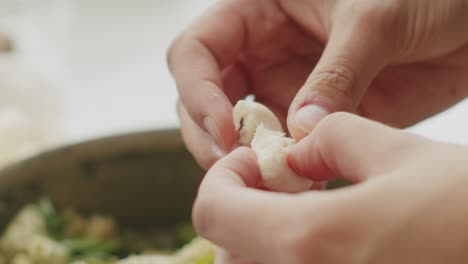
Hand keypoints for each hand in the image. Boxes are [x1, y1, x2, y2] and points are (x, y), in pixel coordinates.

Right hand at [168, 0, 467, 168]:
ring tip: (267, 184)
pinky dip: (284, 173)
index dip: (198, 92)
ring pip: (241, 132)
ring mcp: (286, 88)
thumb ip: (337, 73)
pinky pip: (285, 152)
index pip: (196, 51)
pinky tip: (297, 189)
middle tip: (238, 169)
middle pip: (206, 99)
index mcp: (259, 12)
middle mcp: (263, 53)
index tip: (225, 130)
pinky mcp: (315, 120)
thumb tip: (301, 130)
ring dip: (246, 160)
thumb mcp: (375, 19)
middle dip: (211, 136)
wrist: (466, 23)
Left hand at [192, 112, 467, 263]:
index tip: (257, 163)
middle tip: (281, 187)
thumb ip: (333, 139)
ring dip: (263, 243)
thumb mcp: (402, 154)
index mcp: (310, 244)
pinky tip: (336, 246)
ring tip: (308, 214)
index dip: (224, 177)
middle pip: (228, 253)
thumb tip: (301, 149)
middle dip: (242, 212)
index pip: (212, 212)